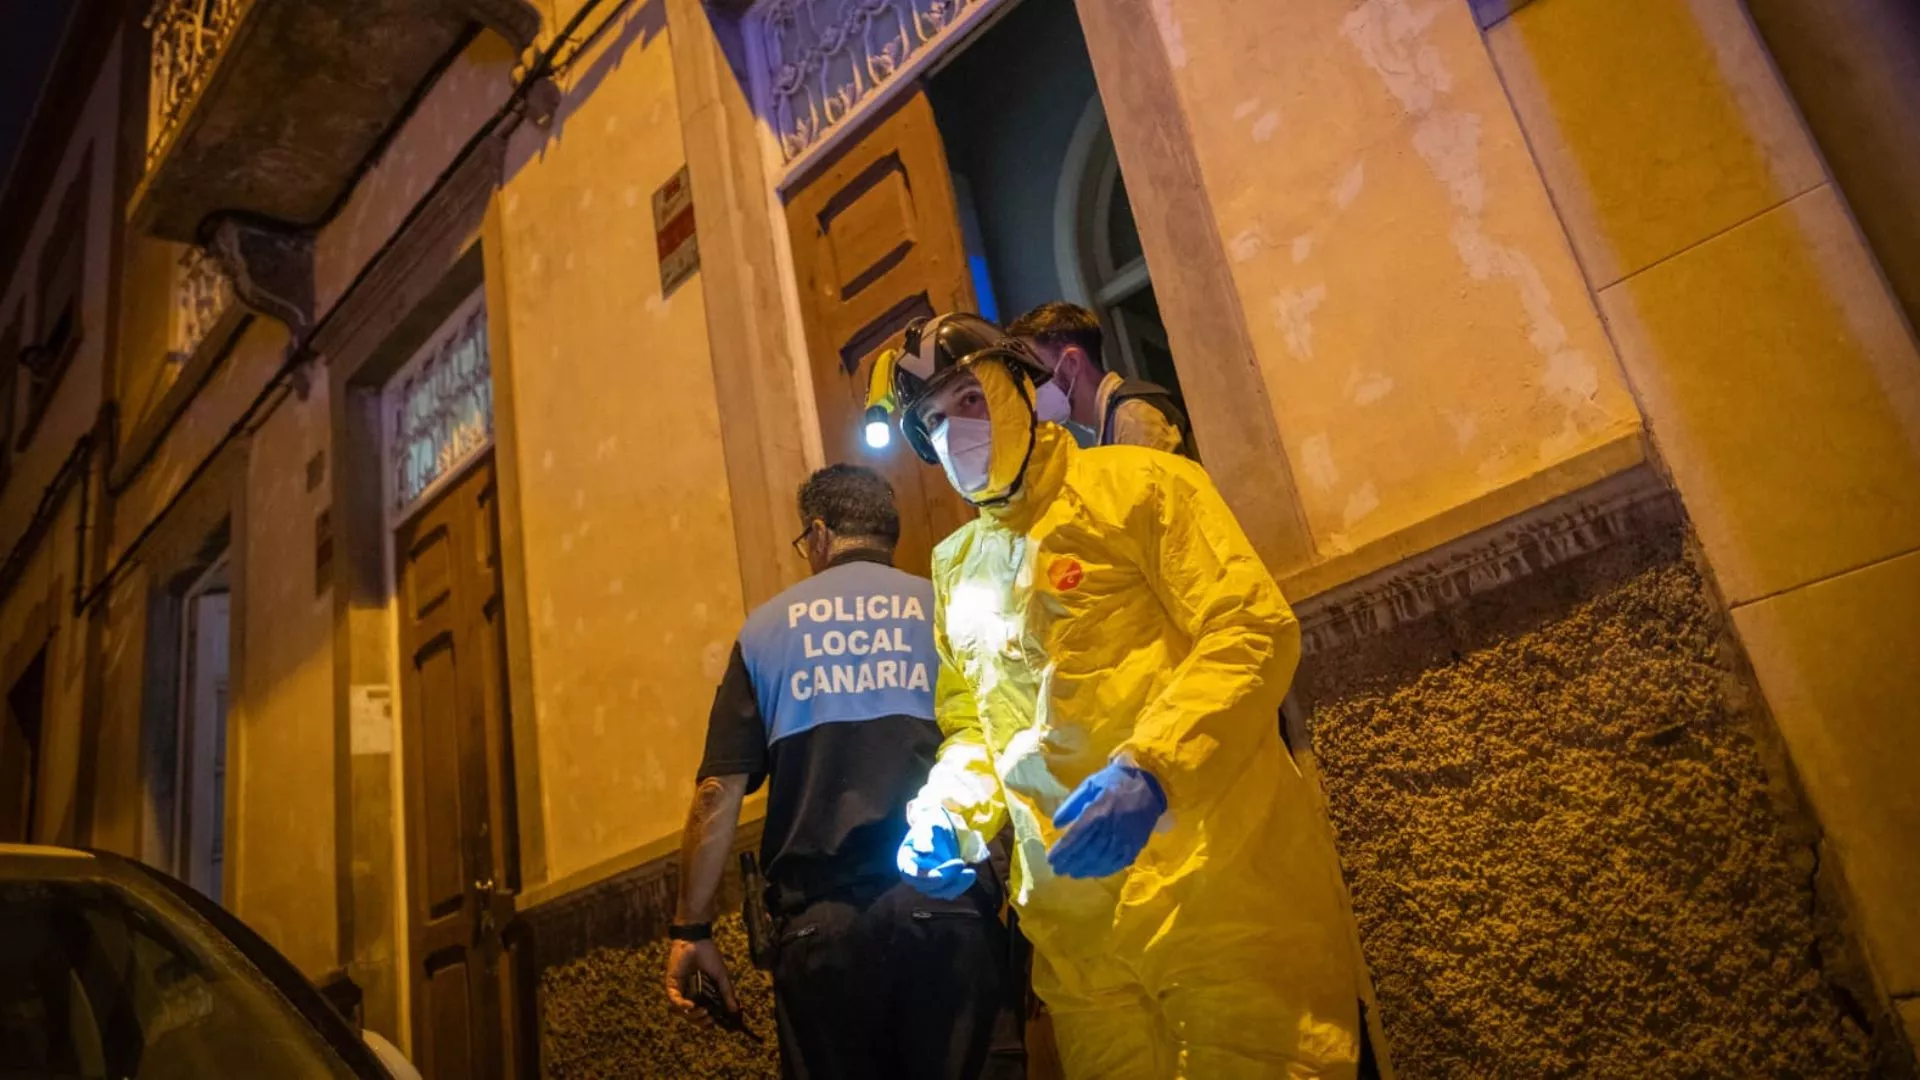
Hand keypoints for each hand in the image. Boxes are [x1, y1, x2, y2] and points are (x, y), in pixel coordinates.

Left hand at [664, 938, 735, 1024]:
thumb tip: (736, 1010)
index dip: (708, 1021)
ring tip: (704, 1013)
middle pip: (693, 1016)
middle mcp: (691, 995)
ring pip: (683, 1012)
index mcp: (703, 994)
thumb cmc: (709, 956)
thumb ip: (727, 994)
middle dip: (701, 1021)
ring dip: (693, 1016)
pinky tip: (691, 1006)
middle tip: (710, 1020)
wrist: (697, 941)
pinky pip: (675, 1001)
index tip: (716, 1023)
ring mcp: (681, 991)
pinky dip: (683, 1005)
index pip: (704, 1013)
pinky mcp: (672, 985)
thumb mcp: (721, 977)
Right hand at [896, 810, 977, 899]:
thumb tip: (925, 851)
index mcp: (906, 861)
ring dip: (955, 884)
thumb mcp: (926, 828)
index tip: (940, 876)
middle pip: (927, 885)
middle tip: (961, 863)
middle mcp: (914, 875)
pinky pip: (949, 891)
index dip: (924, 877)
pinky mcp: (939, 886)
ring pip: (939, 891)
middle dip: (946, 876)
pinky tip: (970, 875)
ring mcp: (927, 882)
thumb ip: (924, 839)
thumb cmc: (930, 827)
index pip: (910, 874)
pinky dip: (960, 885)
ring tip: (970, 872)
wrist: (938, 829)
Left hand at [1048, 761, 1166, 878]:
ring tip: (1072, 874)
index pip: (1076, 836)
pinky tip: (1093, 872)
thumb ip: (1072, 804)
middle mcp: (1111, 827)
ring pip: (1102, 859)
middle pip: (1087, 850)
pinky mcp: (1135, 844)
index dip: (1063, 850)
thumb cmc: (1114, 783)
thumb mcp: (1090, 784)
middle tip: (1058, 870)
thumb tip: (1056, 823)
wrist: (1148, 786)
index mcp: (1098, 811)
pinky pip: (1118, 862)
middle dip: (1071, 862)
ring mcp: (1124, 838)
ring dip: (1085, 869)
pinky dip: (1104, 870)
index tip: (1051, 859)